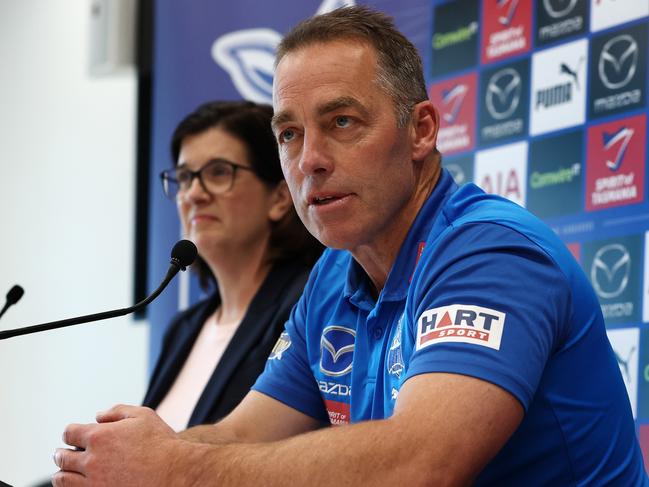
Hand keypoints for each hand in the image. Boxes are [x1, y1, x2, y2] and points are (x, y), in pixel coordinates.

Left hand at [52, 405, 178, 485]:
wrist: (175, 472)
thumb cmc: (161, 442)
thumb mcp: (143, 415)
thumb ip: (117, 411)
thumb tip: (98, 416)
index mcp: (99, 436)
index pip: (69, 433)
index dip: (71, 433)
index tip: (74, 436)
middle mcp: (91, 460)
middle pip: (62, 457)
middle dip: (62, 454)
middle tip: (63, 454)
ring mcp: (94, 482)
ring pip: (63, 480)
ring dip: (62, 473)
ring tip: (65, 472)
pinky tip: (80, 483)